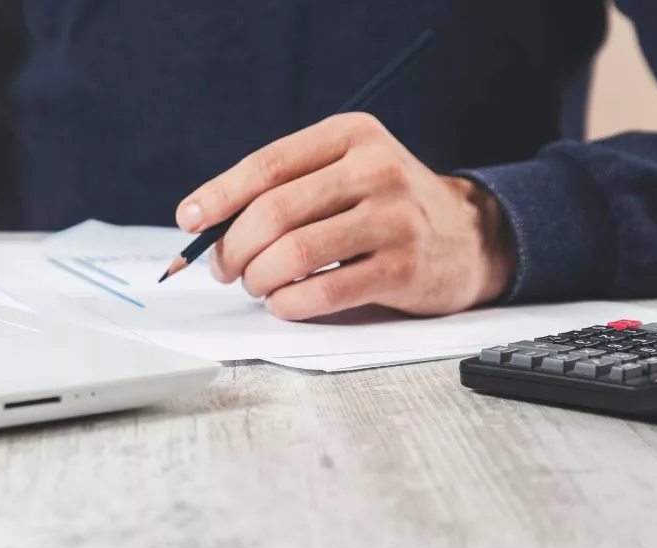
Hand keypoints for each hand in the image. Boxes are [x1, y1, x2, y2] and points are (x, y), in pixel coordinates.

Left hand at [177, 113, 515, 320]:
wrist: (468, 236)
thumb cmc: (383, 207)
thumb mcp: (343, 173)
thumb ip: (285, 188)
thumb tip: (206, 224)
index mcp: (350, 135)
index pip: (267, 164)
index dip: (219, 195)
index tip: (188, 220)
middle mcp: (375, 169)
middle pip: (274, 212)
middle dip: (233, 247)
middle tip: (223, 269)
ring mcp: (394, 218)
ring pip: (295, 252)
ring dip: (259, 277)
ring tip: (256, 285)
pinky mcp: (405, 267)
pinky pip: (326, 290)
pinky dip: (289, 303)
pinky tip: (282, 304)